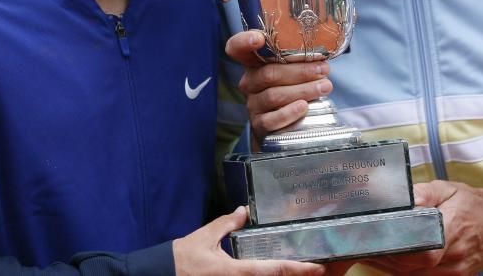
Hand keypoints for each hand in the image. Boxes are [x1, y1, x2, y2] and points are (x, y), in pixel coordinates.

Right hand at [173, 206, 326, 274]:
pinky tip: (276, 272)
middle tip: (320, 268)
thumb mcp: (206, 236)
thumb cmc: (184, 258)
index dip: (299, 269)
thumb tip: (243, 211)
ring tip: (302, 269)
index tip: (318, 267)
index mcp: (237, 271)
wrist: (162, 275)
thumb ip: (227, 223)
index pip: (274, 269)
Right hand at [225, 31, 331, 145]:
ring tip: (324, 86)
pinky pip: (272, 120)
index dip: (244, 42)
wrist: (282, 124)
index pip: (237, 47)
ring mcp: (253, 104)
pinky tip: (304, 106)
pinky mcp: (260, 125)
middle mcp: (249, 82)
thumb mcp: (290, 68)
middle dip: (300, 71)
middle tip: (323, 70)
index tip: (259, 39)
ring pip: (274, 95)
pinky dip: (290, 112)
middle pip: (268, 74)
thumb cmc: (290, 87)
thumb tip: (323, 50)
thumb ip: (298, 57)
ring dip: (303, 90)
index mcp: (253, 62)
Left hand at [355, 181, 482, 274]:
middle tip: (361, 248)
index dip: (393, 251)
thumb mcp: (446, 189)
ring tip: (371, 255)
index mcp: (451, 233)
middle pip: (411, 267)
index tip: (372, 243)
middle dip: (384, 260)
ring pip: (415, 275)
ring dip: (392, 268)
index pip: (418, 251)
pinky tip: (392, 263)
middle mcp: (453, 258)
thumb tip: (396, 198)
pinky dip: (406, 271)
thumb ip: (420, 194)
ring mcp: (454, 272)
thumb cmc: (473, 203)